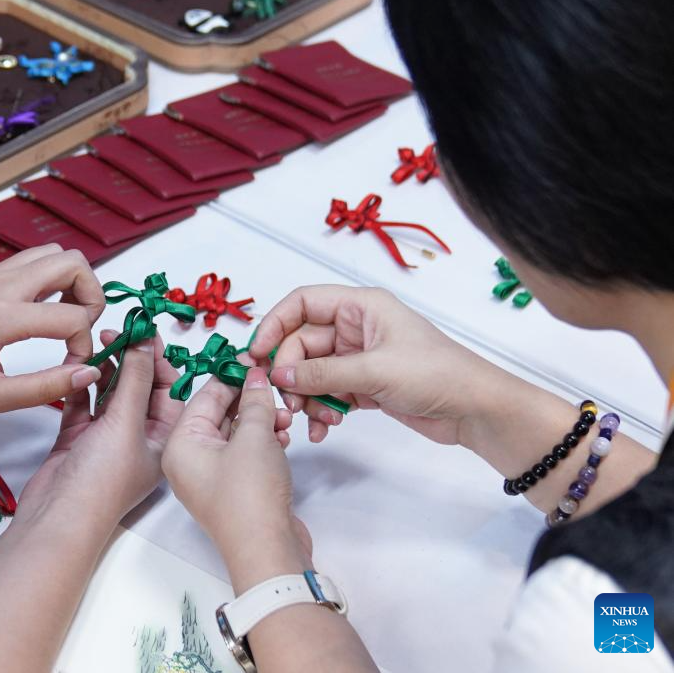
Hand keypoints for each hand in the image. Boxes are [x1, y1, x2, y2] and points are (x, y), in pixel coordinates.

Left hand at [0, 244, 106, 414]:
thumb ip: (46, 387)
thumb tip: (88, 372)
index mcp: (1, 317)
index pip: (73, 316)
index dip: (84, 345)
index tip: (72, 367)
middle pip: (71, 261)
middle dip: (90, 293)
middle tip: (80, 327)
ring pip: (50, 253)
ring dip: (69, 281)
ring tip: (61, 318)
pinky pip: (25, 262)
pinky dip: (44, 281)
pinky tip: (33, 316)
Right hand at [13, 330, 182, 529]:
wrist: (58, 518)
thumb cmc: (102, 483)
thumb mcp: (126, 422)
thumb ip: (135, 378)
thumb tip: (145, 341)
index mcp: (164, 439)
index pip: (169, 389)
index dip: (159, 359)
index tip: (145, 331)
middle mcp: (139, 438)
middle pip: (139, 388)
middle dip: (131, 359)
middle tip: (117, 332)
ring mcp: (107, 439)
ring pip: (110, 393)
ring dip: (105, 368)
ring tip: (96, 342)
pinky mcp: (79, 438)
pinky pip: (84, 403)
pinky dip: (81, 384)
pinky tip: (77, 364)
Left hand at [162, 366, 305, 570]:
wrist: (266, 549)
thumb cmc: (249, 496)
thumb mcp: (254, 436)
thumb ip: (255, 401)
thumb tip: (256, 377)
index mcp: (179, 445)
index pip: (204, 396)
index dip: (231, 376)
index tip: (253, 361)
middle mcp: (188, 460)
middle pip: (218, 413)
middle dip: (249, 399)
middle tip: (274, 384)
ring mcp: (210, 477)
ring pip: (235, 433)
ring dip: (261, 420)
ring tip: (284, 414)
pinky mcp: (233, 489)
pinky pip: (245, 452)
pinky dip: (263, 441)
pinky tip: (283, 435)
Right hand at [251, 285, 517, 445]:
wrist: (475, 410)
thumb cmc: (435, 375)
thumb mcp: (374, 371)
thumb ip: (322, 373)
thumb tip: (279, 375)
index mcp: (361, 306)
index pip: (302, 303)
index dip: (275, 325)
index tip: (257, 355)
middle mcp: (356, 327)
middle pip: (302, 343)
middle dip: (292, 373)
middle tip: (289, 400)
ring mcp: (359, 357)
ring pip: (312, 372)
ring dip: (307, 396)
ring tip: (315, 419)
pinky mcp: (364, 384)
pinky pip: (327, 392)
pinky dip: (321, 409)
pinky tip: (323, 428)